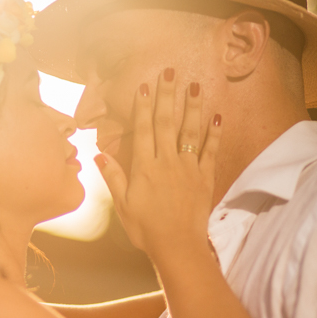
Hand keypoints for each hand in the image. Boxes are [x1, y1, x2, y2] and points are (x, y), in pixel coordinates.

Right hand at [95, 69, 220, 259]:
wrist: (177, 245)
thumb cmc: (145, 228)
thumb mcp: (122, 204)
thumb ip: (113, 177)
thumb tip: (100, 154)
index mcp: (144, 167)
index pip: (143, 130)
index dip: (143, 106)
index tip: (144, 85)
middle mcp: (166, 162)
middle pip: (166, 122)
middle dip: (167, 95)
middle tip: (169, 72)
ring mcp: (187, 168)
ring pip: (189, 131)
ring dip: (191, 107)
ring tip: (194, 85)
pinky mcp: (204, 178)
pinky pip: (210, 151)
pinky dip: (214, 133)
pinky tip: (216, 115)